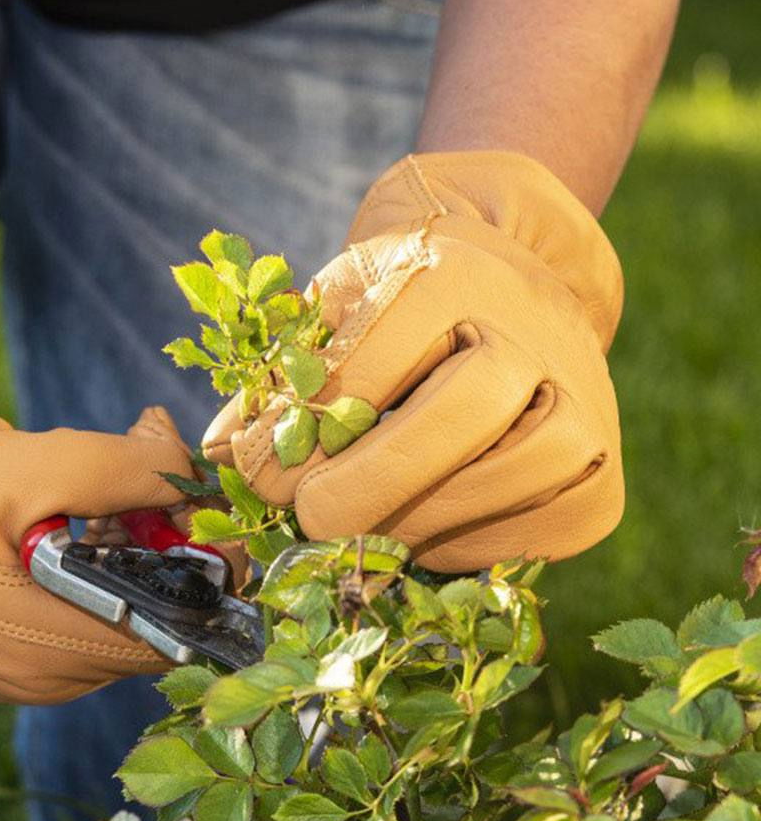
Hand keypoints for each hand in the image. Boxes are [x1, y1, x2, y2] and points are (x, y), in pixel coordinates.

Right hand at [0, 399, 190, 701]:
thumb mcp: (26, 468)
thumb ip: (123, 467)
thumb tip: (181, 461)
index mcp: (80, 644)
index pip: (194, 616)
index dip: (200, 552)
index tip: (171, 497)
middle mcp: (59, 678)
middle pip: (143, 604)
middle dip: (128, 536)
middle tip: (79, 485)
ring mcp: (22, 680)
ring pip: (94, 604)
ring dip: (81, 547)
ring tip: (19, 504)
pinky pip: (50, 617)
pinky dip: (44, 571)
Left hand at [202, 150, 624, 570]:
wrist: (512, 292)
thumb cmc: (395, 313)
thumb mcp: (331, 316)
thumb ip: (275, 381)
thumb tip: (215, 459)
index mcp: (448, 270)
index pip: (367, 365)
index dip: (297, 435)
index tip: (254, 479)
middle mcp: (533, 328)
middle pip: (455, 419)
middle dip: (366, 485)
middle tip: (310, 522)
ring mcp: (585, 402)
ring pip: (499, 483)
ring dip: (411, 525)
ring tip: (359, 533)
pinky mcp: (605, 478)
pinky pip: (533, 536)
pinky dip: (465, 550)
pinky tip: (424, 535)